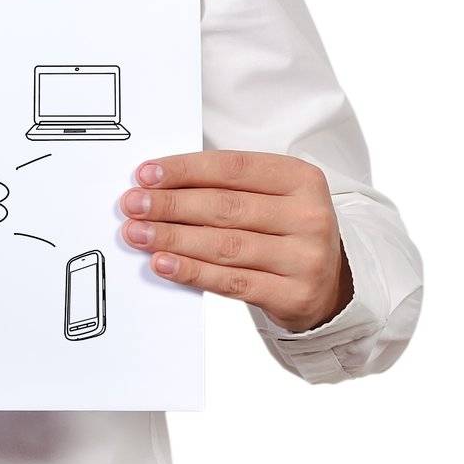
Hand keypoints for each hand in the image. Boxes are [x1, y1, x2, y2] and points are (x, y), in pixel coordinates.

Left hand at [117, 151, 352, 331]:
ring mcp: (305, 258)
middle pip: (225, 207)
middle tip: (132, 204)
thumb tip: (158, 185)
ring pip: (225, 245)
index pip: (233, 168)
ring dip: (173, 238)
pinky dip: (192, 271)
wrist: (331, 285)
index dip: (185, 170)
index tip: (146, 174)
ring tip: (137, 233)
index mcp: (301, 179)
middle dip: (171, 204)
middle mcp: (309, 216)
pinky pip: (232, 281)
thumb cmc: (285, 230)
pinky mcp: (294, 295)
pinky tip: (163, 263)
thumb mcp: (270, 197)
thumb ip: (225, 186)